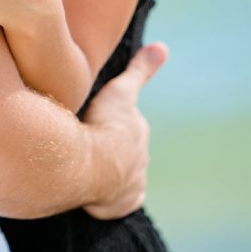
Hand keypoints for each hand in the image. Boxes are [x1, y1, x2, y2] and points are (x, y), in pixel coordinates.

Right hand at [80, 42, 167, 219]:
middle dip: (113, 147)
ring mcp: (131, 185)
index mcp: (139, 134)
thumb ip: (140, 70)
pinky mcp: (119, 205)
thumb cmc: (102, 126)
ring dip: (110, 172)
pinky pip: (118, 201)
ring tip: (89, 165)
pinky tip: (97, 192)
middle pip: (126, 151)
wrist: (88, 166)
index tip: (99, 120)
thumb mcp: (121, 90)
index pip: (129, 126)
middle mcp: (140, 161)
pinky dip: (110, 197)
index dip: (114, 122)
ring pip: (123, 176)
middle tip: (90, 140)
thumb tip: (162, 46)